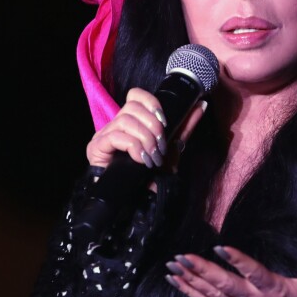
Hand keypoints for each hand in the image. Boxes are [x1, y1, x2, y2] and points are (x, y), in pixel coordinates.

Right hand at [86, 87, 206, 170]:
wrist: (138, 200)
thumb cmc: (152, 174)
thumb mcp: (172, 146)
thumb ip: (184, 125)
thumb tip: (201, 105)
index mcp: (131, 121)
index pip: (135, 95)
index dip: (151, 103)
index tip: (164, 122)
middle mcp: (115, 125)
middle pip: (131, 106)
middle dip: (152, 126)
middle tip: (160, 147)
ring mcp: (104, 135)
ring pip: (125, 120)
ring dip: (145, 139)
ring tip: (152, 157)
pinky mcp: (96, 147)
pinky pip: (115, 136)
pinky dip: (133, 146)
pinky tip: (140, 159)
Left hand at [165, 231, 296, 296]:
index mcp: (273, 290)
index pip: (254, 274)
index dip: (238, 262)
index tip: (221, 248)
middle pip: (224, 286)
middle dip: (202, 271)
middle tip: (183, 256)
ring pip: (212, 294)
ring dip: (191, 280)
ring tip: (173, 265)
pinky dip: (190, 291)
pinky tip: (176, 280)